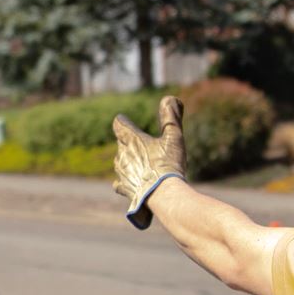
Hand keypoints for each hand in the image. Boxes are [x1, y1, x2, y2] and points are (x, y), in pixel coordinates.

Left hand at [111, 96, 186, 227]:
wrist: (163, 195)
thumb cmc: (168, 164)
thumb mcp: (174, 136)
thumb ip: (170, 116)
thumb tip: (170, 99)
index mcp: (131, 139)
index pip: (119, 123)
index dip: (123, 121)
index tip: (125, 120)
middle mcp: (121, 154)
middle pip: (121, 143)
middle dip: (130, 143)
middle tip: (145, 145)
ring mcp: (121, 172)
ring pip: (120, 162)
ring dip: (129, 161)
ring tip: (144, 165)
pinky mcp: (123, 188)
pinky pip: (119, 182)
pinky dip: (126, 181)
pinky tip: (133, 183)